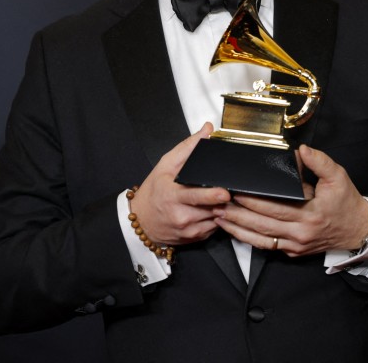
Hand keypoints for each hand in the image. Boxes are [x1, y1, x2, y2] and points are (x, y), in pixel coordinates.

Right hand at [129, 123, 230, 245]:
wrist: (141, 220)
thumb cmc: (153, 192)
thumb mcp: (165, 165)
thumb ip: (188, 147)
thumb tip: (207, 130)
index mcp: (173, 197)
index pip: (195, 197)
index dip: (212, 195)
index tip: (224, 193)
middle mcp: (181, 216)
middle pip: (212, 208)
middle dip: (222, 199)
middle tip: (227, 191)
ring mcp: (188, 230)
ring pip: (216, 218)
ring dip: (221, 208)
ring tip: (217, 198)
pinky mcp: (194, 238)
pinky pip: (214, 227)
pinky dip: (216, 218)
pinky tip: (209, 209)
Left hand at [213, 145, 367, 256]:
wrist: (358, 230)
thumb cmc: (346, 202)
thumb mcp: (338, 177)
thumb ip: (320, 162)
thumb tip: (301, 150)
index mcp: (311, 213)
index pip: (275, 206)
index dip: (253, 199)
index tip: (236, 189)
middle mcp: (301, 232)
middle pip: (262, 223)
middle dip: (238, 213)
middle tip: (217, 202)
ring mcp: (295, 245)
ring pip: (261, 238)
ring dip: (237, 228)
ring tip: (218, 216)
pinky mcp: (292, 252)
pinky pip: (266, 246)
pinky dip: (248, 239)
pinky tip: (234, 230)